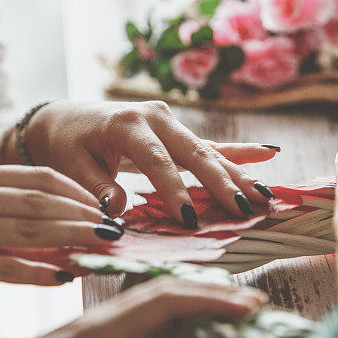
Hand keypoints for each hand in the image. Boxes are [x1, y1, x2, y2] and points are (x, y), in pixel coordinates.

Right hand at [0, 165, 122, 326]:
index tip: (104, 209)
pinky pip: (9, 267)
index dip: (76, 192)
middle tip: (113, 230)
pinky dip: (42, 273)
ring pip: (28, 231)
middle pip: (37, 201)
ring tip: (100, 249)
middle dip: (81, 216)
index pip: (36, 177)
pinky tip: (66, 278)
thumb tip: (85, 227)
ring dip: (72, 240)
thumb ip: (22, 222)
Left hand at [0, 277, 266, 337]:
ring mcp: (97, 320)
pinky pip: (141, 304)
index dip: (207, 301)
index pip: (163, 304)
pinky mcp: (93, 328)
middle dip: (210, 291)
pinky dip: (172, 301)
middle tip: (253, 299)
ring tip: (229, 300)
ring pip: (153, 293)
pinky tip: (181, 311)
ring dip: (192, 291)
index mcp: (99, 335)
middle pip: (164, 290)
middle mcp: (101, 319)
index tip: (247, 304)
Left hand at [18, 100, 279, 226]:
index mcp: (126, 124)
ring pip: (208, 150)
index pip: (156, 161)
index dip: (174, 190)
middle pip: (193, 152)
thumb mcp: (70, 166)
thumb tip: (118, 212)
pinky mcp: (178, 130)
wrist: (69, 118)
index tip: (190, 220)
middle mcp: (154, 117)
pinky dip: (239, 152)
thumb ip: (95, 187)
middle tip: (244, 210)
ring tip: (265, 196)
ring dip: (238, 174)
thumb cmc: (68, 145)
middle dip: (221, 183)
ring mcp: (170, 121)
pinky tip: (269, 154)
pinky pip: (211, 145)